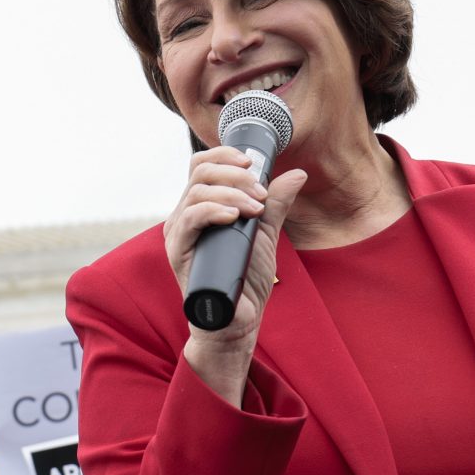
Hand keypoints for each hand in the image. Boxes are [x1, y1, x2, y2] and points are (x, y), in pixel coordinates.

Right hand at [164, 149, 309, 359]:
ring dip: (232, 193)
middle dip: (236, 175)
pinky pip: (189, 219)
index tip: (253, 164)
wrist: (238, 319)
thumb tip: (296, 174)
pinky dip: (213, 211)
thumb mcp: (265, 233)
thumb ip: (275, 204)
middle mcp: (185, 215)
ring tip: (256, 209)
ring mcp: (179, 233)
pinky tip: (235, 216)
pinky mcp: (178, 253)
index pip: (202, 165)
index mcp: (200, 207)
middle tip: (261, 193)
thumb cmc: (245, 279)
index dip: (225, 155)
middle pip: (199, 171)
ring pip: (196, 192)